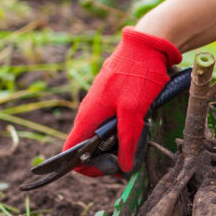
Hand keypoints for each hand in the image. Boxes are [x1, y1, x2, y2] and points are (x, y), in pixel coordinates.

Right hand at [62, 27, 181, 175]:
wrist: (145, 46)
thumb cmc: (137, 76)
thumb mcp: (134, 112)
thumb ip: (128, 140)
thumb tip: (124, 168)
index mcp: (87, 116)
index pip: (70, 151)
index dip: (85, 167)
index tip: (108, 169)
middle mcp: (88, 113)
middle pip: (87, 148)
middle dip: (106, 159)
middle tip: (130, 159)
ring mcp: (99, 107)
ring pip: (101, 137)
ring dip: (116, 146)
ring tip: (137, 144)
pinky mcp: (111, 102)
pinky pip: (111, 124)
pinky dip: (122, 132)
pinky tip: (139, 129)